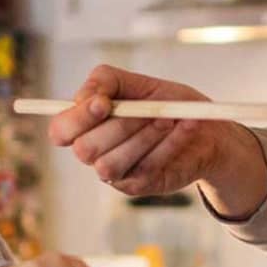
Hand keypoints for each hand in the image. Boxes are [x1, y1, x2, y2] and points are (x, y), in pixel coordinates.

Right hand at [47, 65, 264, 209]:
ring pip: (109, 164)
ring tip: (169, 120)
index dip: (76, 119)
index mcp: (86, 124)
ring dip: (142, 138)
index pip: (60, 130)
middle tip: (150, 110)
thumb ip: (106, 81)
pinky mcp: (136, 185)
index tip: (104, 104)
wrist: (206, 129)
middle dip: (120, 126)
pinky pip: (143, 169)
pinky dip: (167, 145)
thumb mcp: (138, 83)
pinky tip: (184, 129)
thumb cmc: (167, 103)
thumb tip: (88, 96)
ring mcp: (114, 172)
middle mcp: (94, 150)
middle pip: (84, 149)